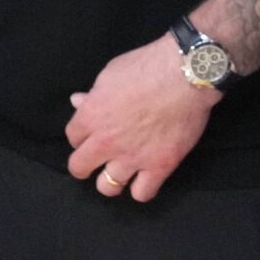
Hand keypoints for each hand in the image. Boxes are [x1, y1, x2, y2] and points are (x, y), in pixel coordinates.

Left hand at [65, 37, 216, 201]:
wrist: (187, 73)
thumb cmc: (148, 66)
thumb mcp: (112, 72)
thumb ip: (93, 93)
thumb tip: (78, 101)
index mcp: (91, 117)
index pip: (73, 137)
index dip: (83, 135)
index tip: (93, 131)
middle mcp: (106, 142)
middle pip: (80, 167)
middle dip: (85, 164)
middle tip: (98, 158)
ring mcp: (133, 157)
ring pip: (107, 187)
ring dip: (111, 179)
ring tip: (122, 171)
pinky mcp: (160, 166)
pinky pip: (142, 193)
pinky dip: (141, 188)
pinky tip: (146, 177)